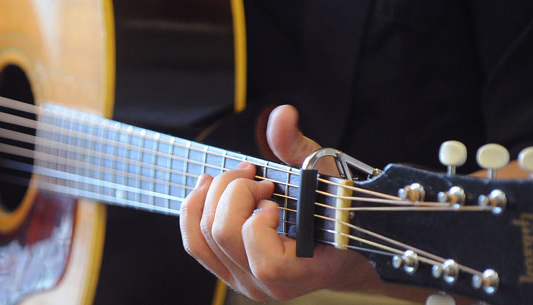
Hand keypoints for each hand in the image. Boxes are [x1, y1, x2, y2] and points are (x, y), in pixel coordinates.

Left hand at [180, 105, 377, 299]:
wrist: (338, 245)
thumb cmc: (335, 211)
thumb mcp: (325, 176)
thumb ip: (299, 148)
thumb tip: (281, 115)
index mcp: (299, 273)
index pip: (266, 261)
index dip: (260, 220)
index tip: (274, 196)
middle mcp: (266, 285)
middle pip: (223, 234)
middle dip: (234, 191)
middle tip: (255, 176)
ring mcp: (242, 280)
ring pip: (203, 237)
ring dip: (213, 194)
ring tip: (236, 178)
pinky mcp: (225, 271)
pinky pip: (194, 243)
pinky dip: (194, 209)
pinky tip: (207, 187)